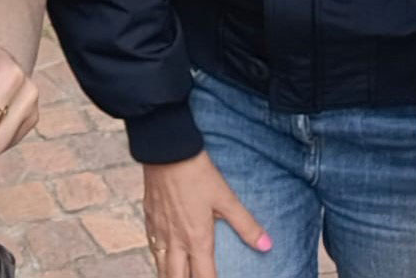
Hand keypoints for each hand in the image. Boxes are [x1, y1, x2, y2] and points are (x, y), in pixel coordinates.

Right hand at [141, 152, 269, 277]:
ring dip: (170, 277)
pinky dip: (158, 258)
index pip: (203, 277)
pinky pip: (151, 247)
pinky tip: (161, 255)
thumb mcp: (226, 198)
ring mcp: (159, 231)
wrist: (166, 151)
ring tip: (178, 277)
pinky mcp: (149, 218)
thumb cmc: (197, 173)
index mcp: (197, 239)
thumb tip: (266, 245)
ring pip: (161, 267)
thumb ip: (246, 225)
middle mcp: (175, 241)